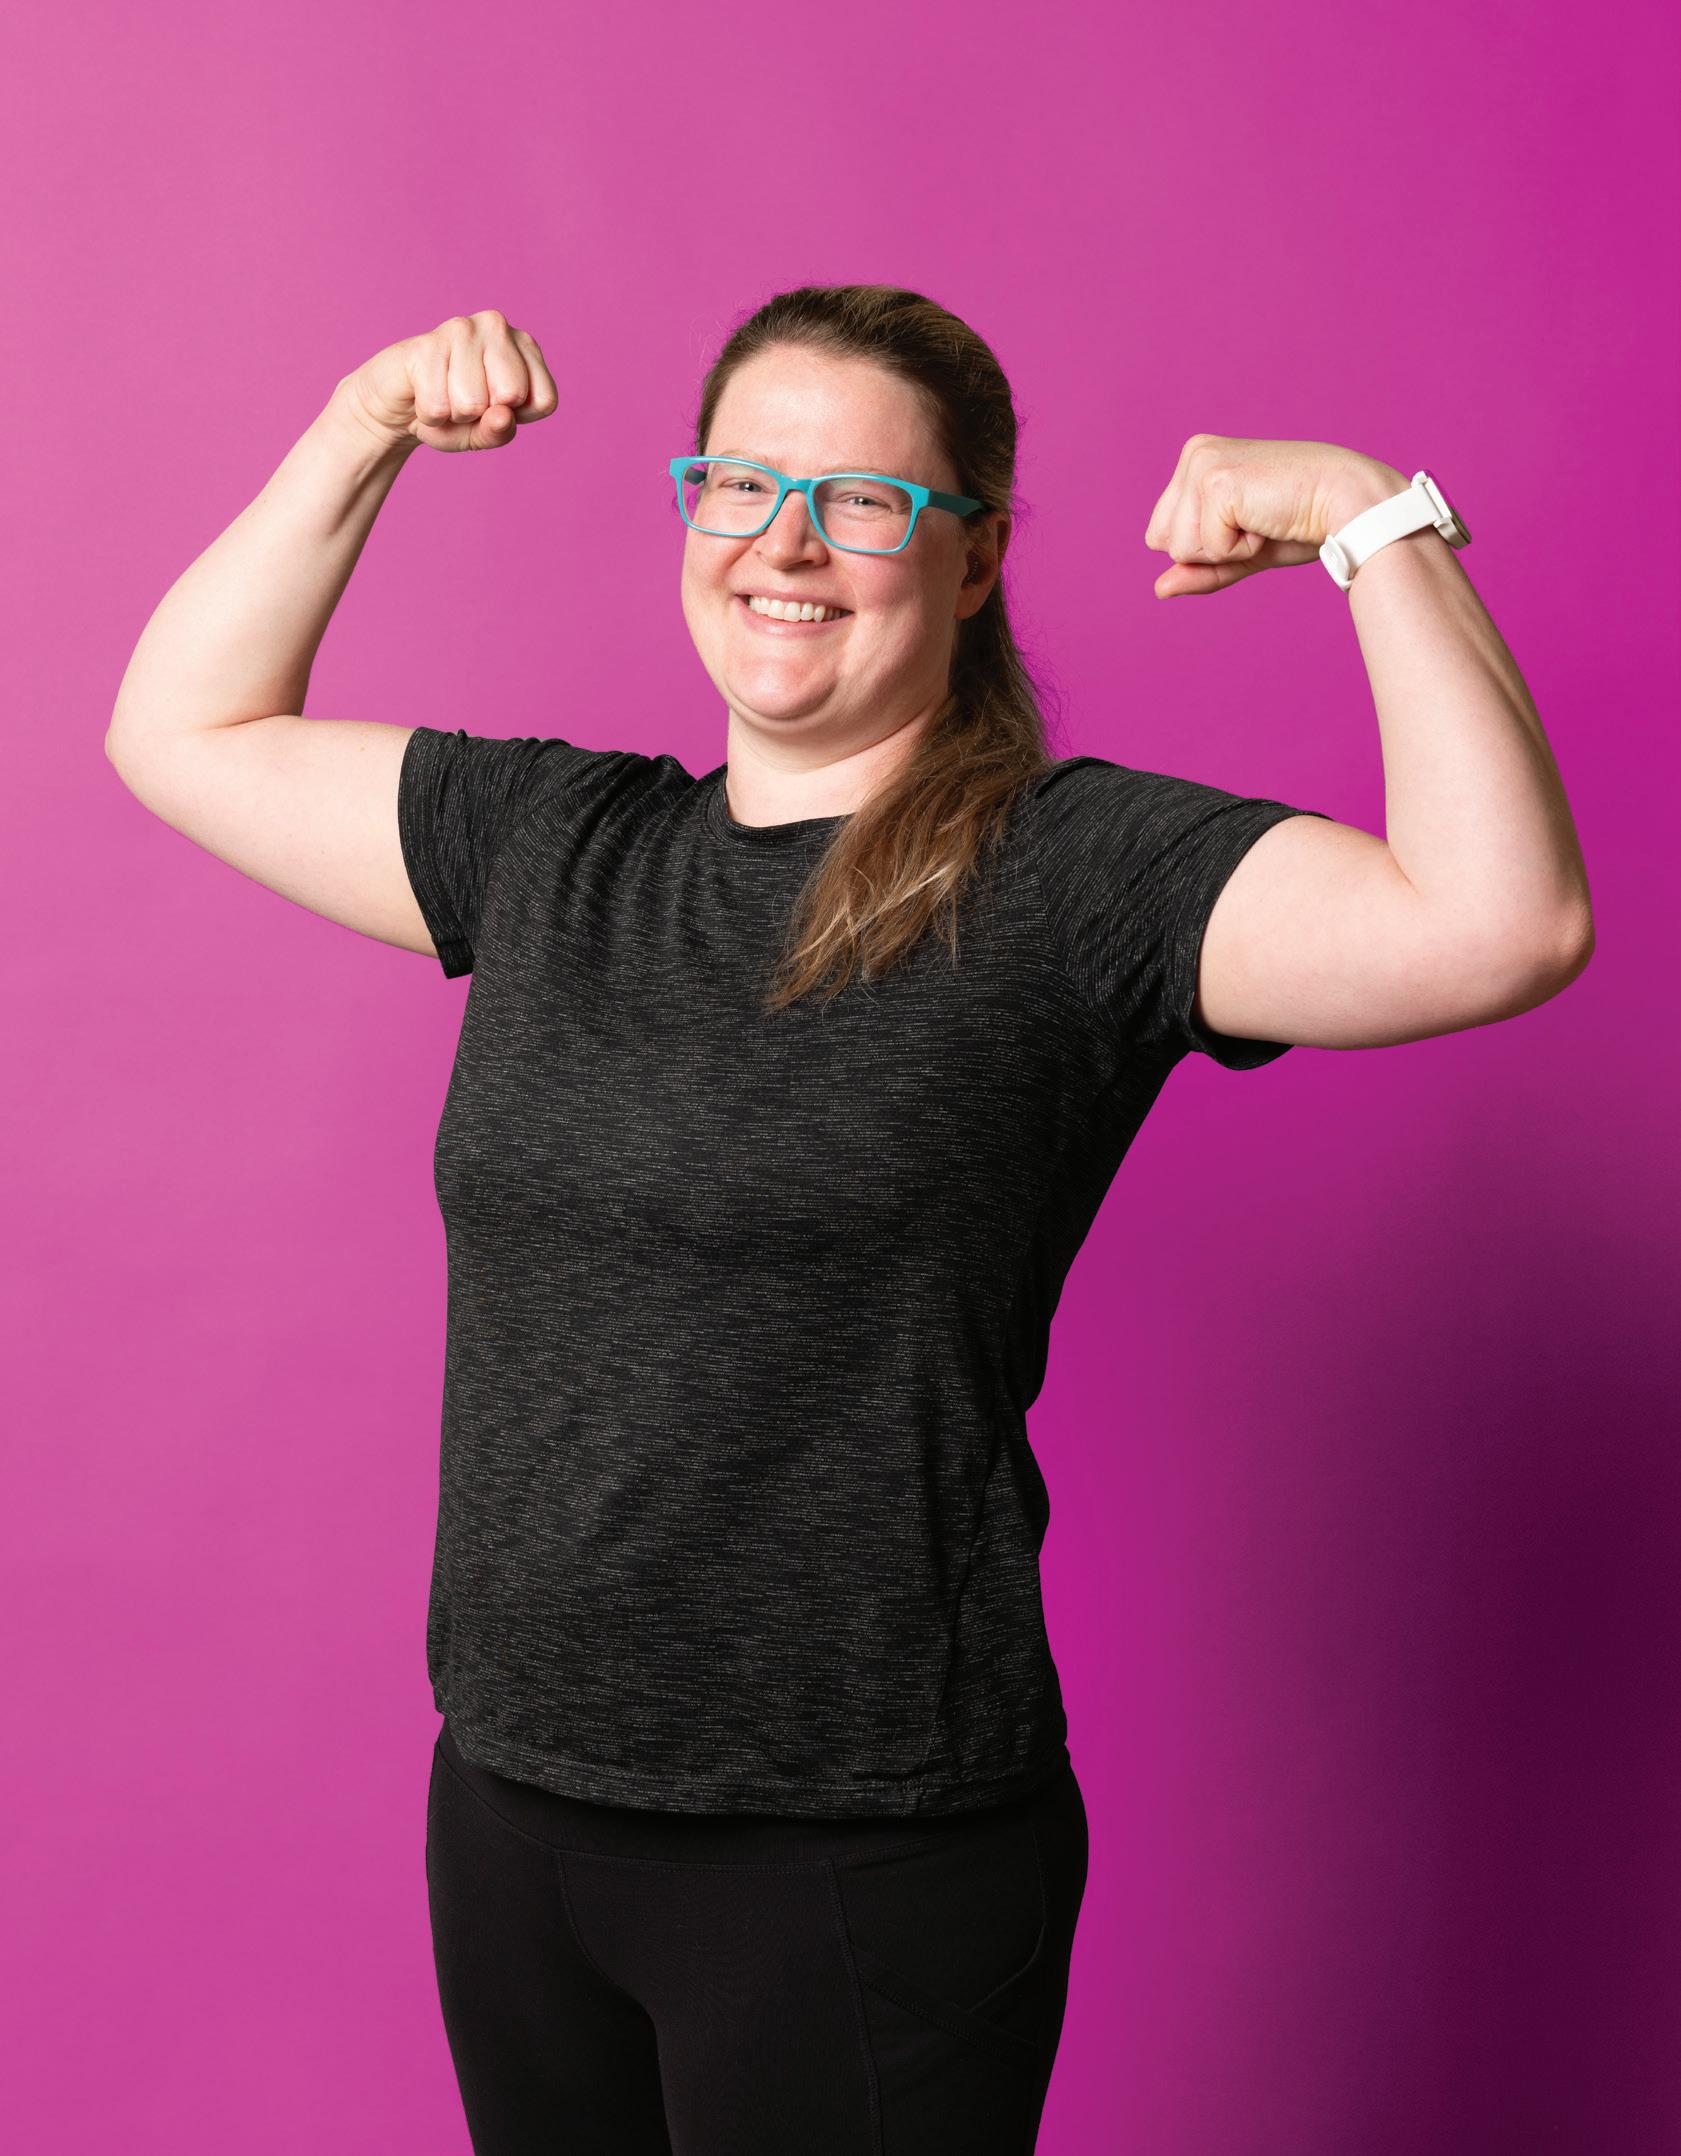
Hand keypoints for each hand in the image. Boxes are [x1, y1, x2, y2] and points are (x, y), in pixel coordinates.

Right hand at [332, 310, 557, 454]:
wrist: (398, 405)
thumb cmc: (451, 416)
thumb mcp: (484, 433)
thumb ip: (500, 431)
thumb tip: (502, 415)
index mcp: (525, 346)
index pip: (544, 400)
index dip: (518, 418)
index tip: (496, 408)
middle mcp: (497, 327)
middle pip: (512, 395)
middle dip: (484, 414)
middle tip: (465, 401)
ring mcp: (461, 329)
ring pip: (473, 403)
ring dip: (453, 415)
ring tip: (443, 396)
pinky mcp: (426, 344)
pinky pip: (437, 407)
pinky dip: (429, 416)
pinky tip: (422, 395)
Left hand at [1144, 436, 1402, 596]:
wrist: (1348, 504)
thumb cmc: (1302, 523)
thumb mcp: (1241, 551)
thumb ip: (1200, 569)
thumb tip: (1158, 590)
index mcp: (1197, 459)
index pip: (1160, 533)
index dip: (1203, 548)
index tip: (1247, 522)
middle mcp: (1195, 454)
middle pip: (1162, 540)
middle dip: (1209, 550)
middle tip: (1258, 522)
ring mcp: (1203, 465)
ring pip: (1179, 547)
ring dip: (1226, 549)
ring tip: (1264, 519)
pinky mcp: (1217, 484)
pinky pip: (1207, 549)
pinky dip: (1241, 549)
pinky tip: (1269, 520)